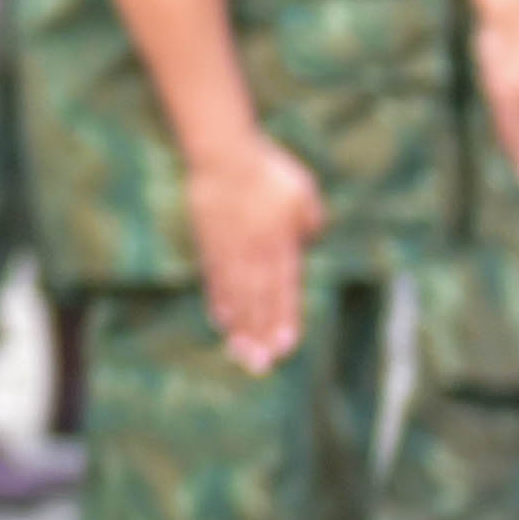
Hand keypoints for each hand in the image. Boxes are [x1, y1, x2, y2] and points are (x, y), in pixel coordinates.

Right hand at [179, 133, 325, 375]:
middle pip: (257, 302)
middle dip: (259, 336)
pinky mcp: (209, 244)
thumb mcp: (303, 192)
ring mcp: (228, 251)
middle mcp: (253, 253)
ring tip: (240, 353)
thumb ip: (310, 221)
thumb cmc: (268, 170)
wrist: (222, 153)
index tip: (284, 347)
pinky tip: (222, 321)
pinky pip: (215, 279)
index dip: (284, 319)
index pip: (284, 290)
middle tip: (259, 366)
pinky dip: (219, 302)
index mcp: (279, 243)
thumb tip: (309, 240)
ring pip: (235, 296)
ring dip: (239, 328)